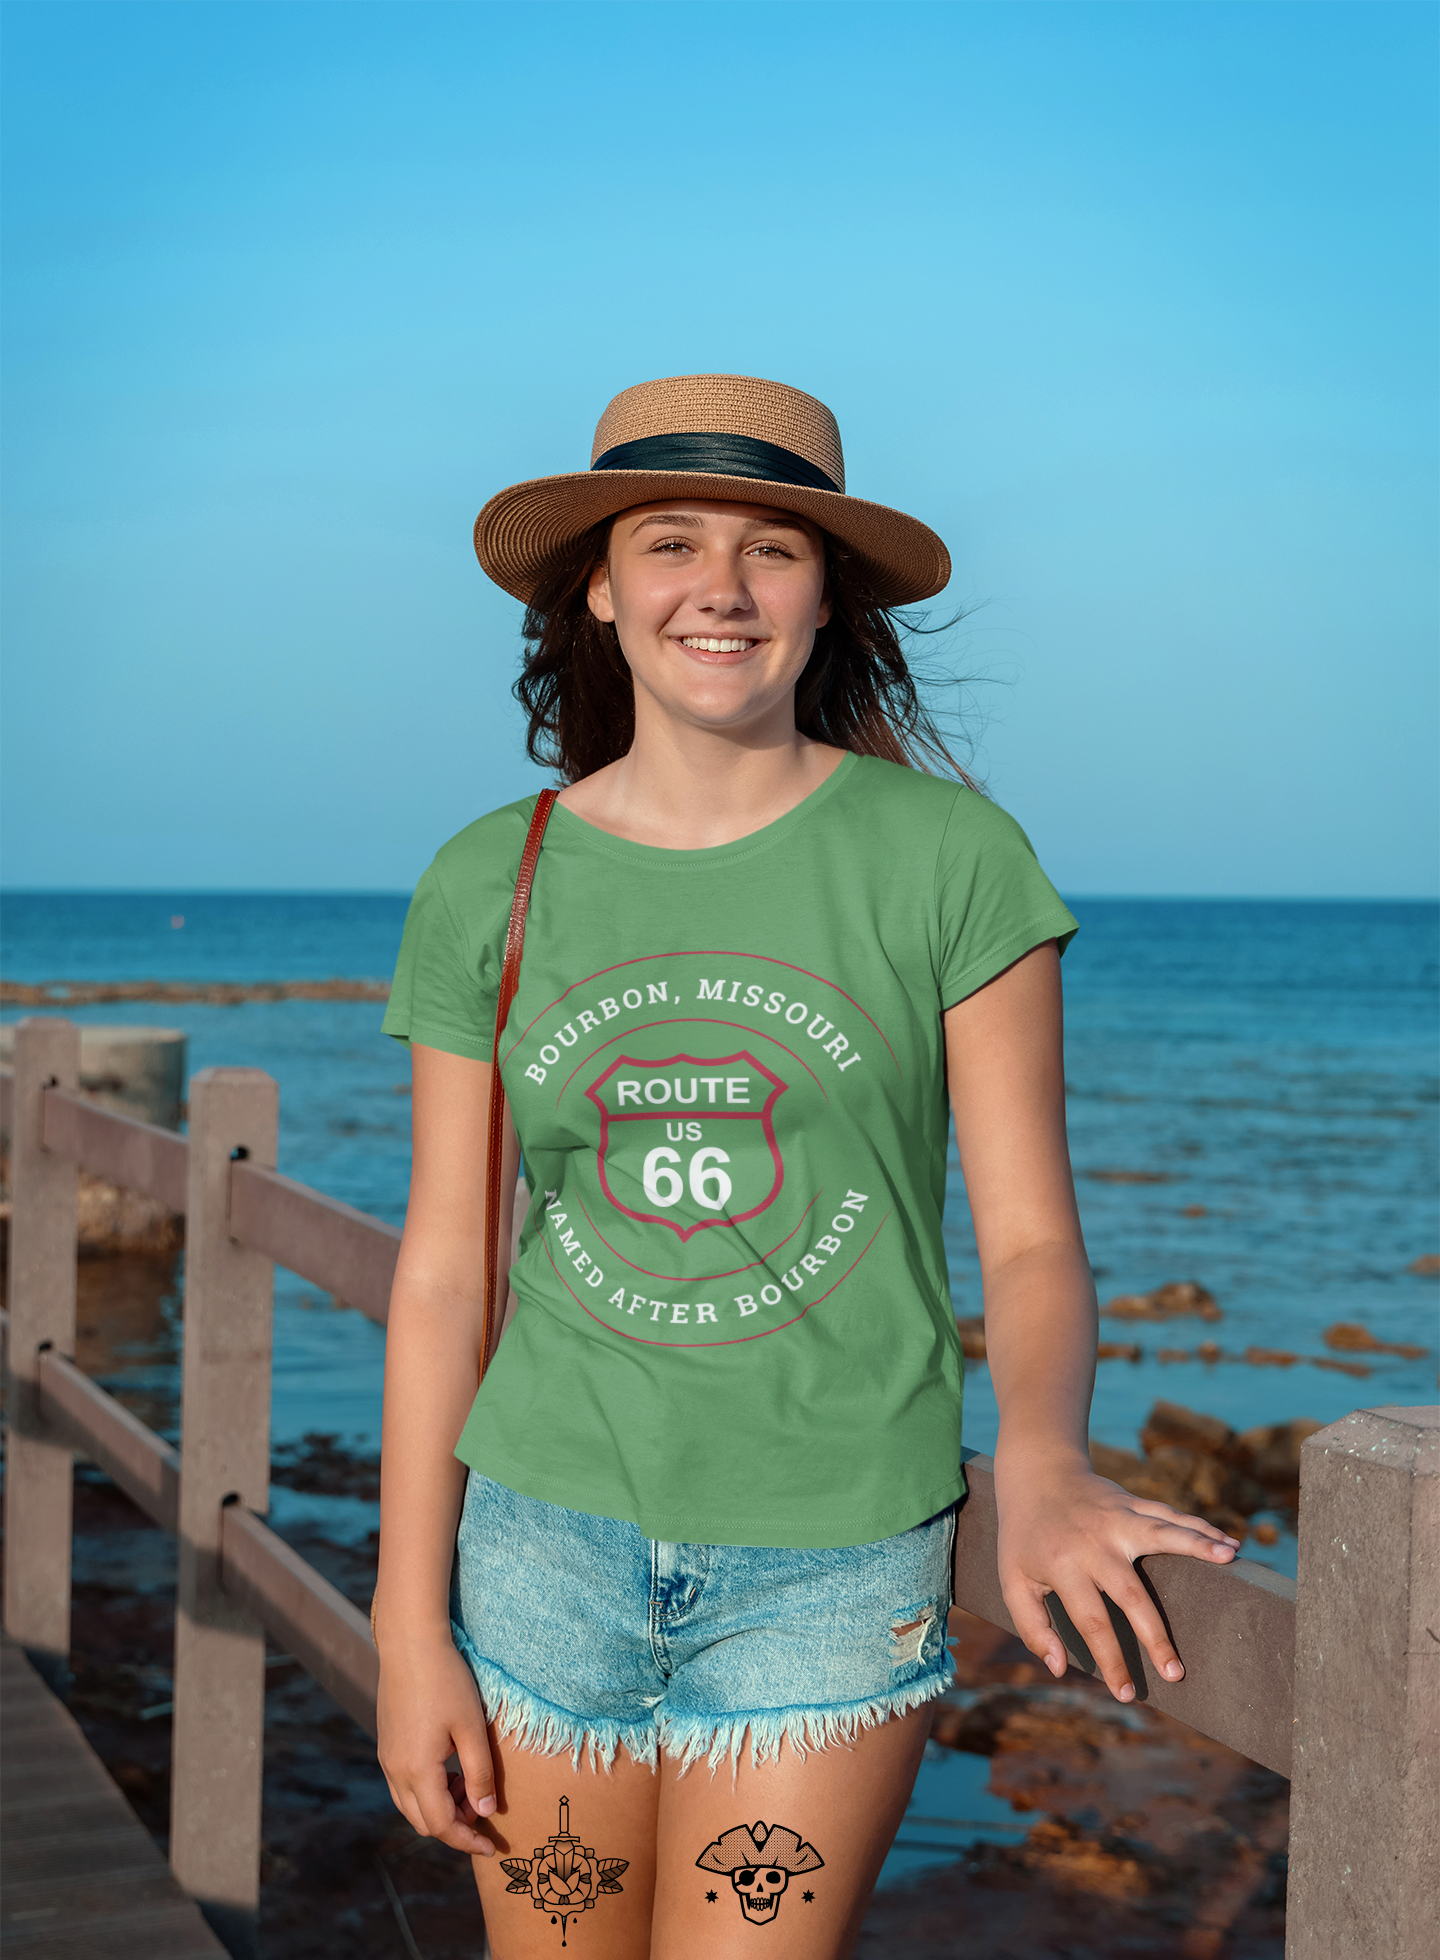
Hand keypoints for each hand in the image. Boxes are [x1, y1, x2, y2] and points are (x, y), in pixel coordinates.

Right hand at [376, 1631, 497, 1853]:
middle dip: (455, 1825)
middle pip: (424, 1822)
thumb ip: (479, 1774)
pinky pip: (404, 1785)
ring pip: (411, 1806)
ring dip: (440, 1808)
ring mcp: (386, 1759)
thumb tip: (486, 1812)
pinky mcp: (386, 1745)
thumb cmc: (446, 1681)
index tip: (493, 1846)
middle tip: (483, 1806)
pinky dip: (428, 1790)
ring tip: (468, 1783)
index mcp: (417, 1771)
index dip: (468, 1841)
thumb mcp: (471, 1728)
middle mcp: (395, 1771)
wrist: (410, 1643)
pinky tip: (449, 1768)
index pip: (442, 1826)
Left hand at [995, 1454, 1239, 1701]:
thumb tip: (1060, 1668)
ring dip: (1198, 1548)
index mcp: (1064, 1564)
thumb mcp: (1011, 1579)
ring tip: (1230, 1562)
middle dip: (1155, 1636)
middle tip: (1177, 1673)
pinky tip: (1229, 1546)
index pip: (1091, 1621)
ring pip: (1162, 1535)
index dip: (1111, 1660)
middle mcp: (1095, 1542)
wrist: (1035, 1473)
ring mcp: (1117, 1519)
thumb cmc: (1024, 1535)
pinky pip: (1171, 1515)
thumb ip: (1032, 1626)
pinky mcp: (1133, 1504)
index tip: (1127, 1694)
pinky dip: (1201, 1528)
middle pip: (1132, 1592)